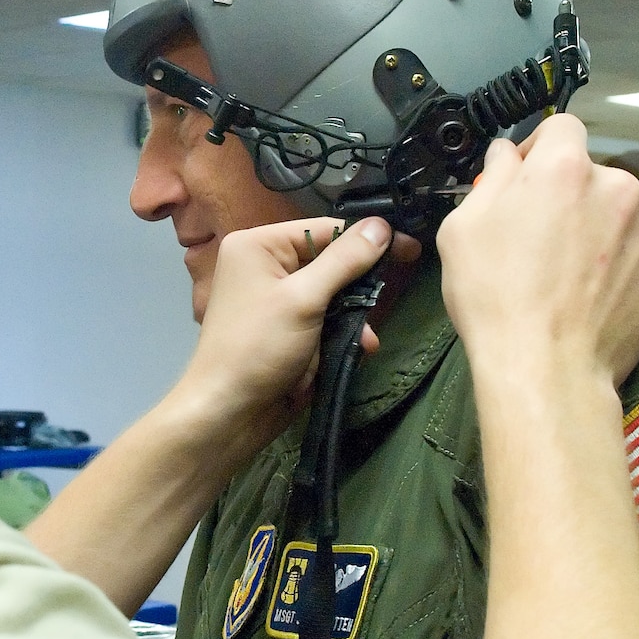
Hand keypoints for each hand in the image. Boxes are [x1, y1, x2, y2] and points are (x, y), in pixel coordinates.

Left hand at [172, 215, 395, 451]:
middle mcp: (265, 265)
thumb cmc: (258, 347)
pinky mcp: (289, 328)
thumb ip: (344, 261)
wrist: (229, 413)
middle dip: (359, 286)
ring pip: (333, 294)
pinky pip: (325, 319)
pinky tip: (358, 349)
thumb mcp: (304, 299)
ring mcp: (277, 299)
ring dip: (354, 316)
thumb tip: (382, 225)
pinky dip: (343, 332)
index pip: (324, 229)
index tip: (409, 249)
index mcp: (258, 245)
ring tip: (367, 339)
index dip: (367, 239)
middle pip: (330, 260)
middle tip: (389, 297)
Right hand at [436, 115, 638, 392]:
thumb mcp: (463, 228)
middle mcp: (616, 189)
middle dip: (567, 197)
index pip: (561, 126)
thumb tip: (507, 156)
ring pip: (617, 217)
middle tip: (537, 238)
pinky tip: (589, 298)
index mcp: (564, 168)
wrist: (545, 369)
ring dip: (595, 232)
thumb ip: (491, 178)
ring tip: (564, 276)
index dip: (538, 147)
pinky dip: (616, 269)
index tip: (522, 177)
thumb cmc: (494, 297)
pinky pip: (635, 257)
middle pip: (591, 176)